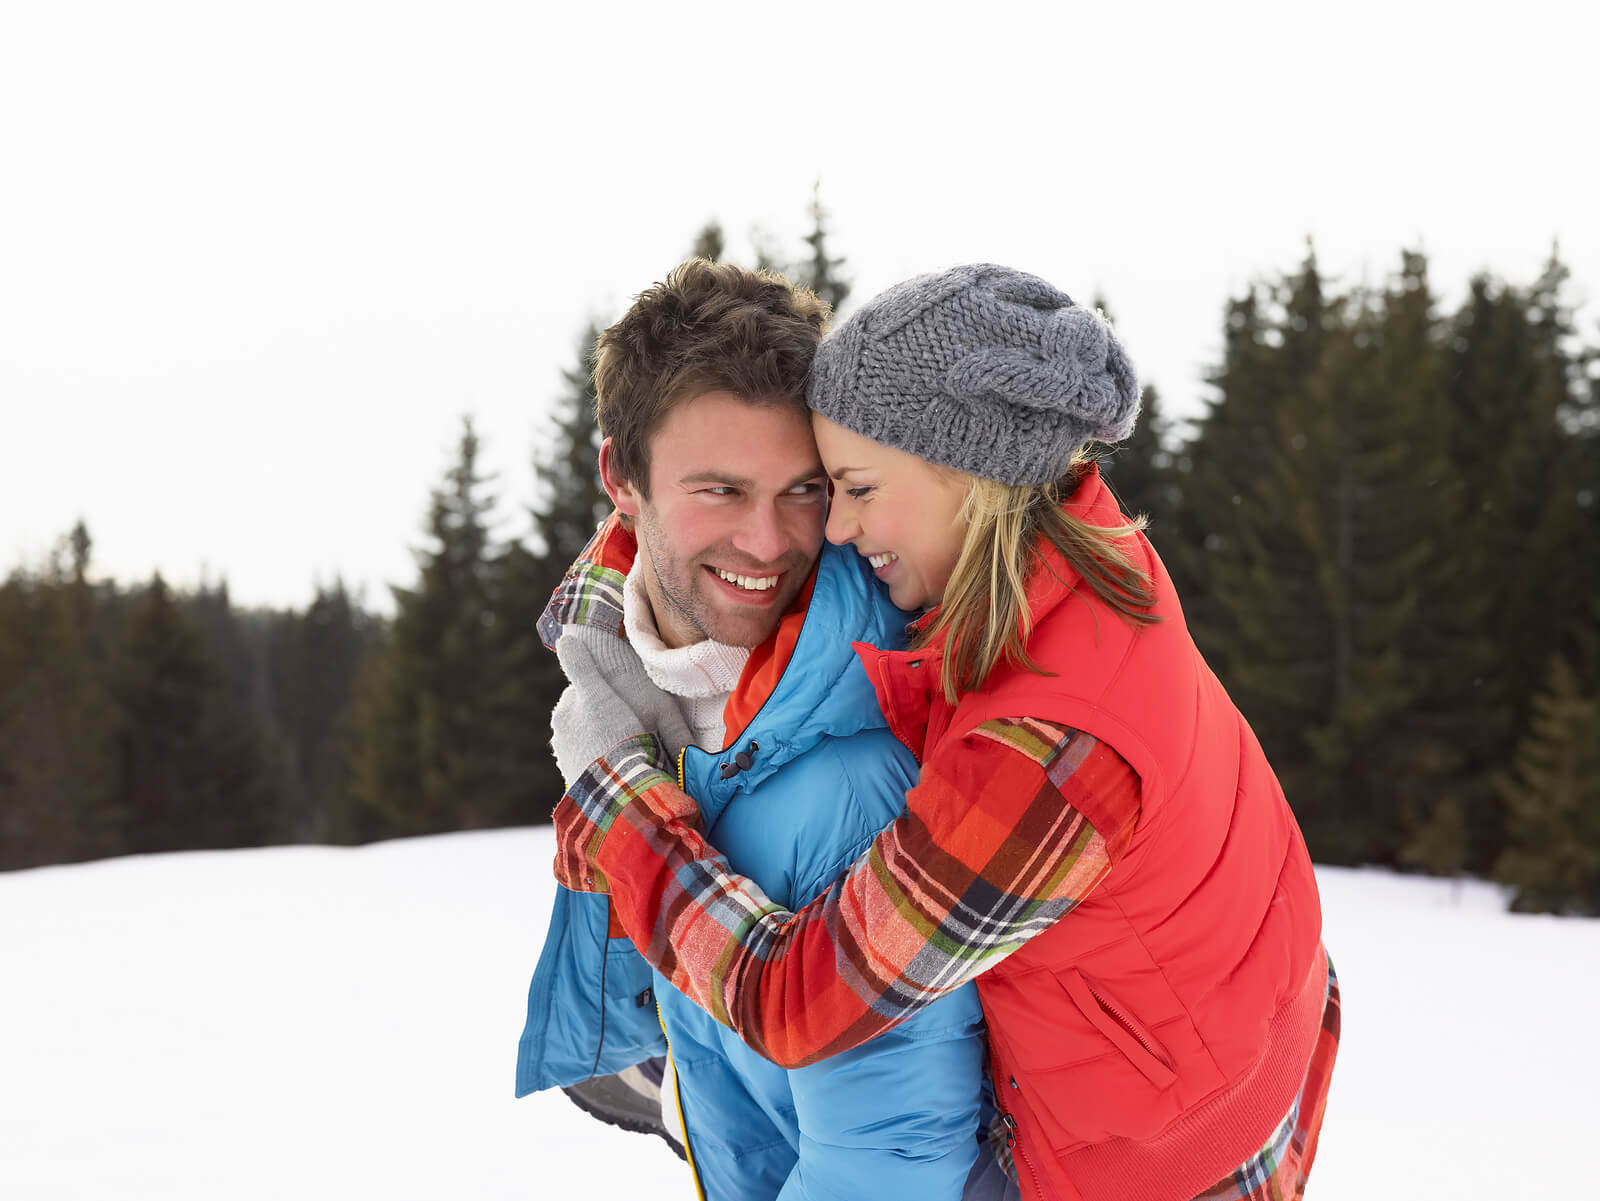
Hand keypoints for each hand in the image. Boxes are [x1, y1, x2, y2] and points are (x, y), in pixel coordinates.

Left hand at [549, 626, 693, 785]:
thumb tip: (565, 638)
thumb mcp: (598, 693)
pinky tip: (628, 767)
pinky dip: (610, 764)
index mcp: (564, 714)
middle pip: (589, 719)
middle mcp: (561, 738)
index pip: (586, 693)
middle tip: (636, 725)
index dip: (609, 692)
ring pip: (594, 743)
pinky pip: (600, 766)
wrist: (617, 790)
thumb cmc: (612, 736)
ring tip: (635, 748)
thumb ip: (580, 666)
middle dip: (608, 719)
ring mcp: (569, 763)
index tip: (629, 698)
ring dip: (609, 743)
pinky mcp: (582, 785)